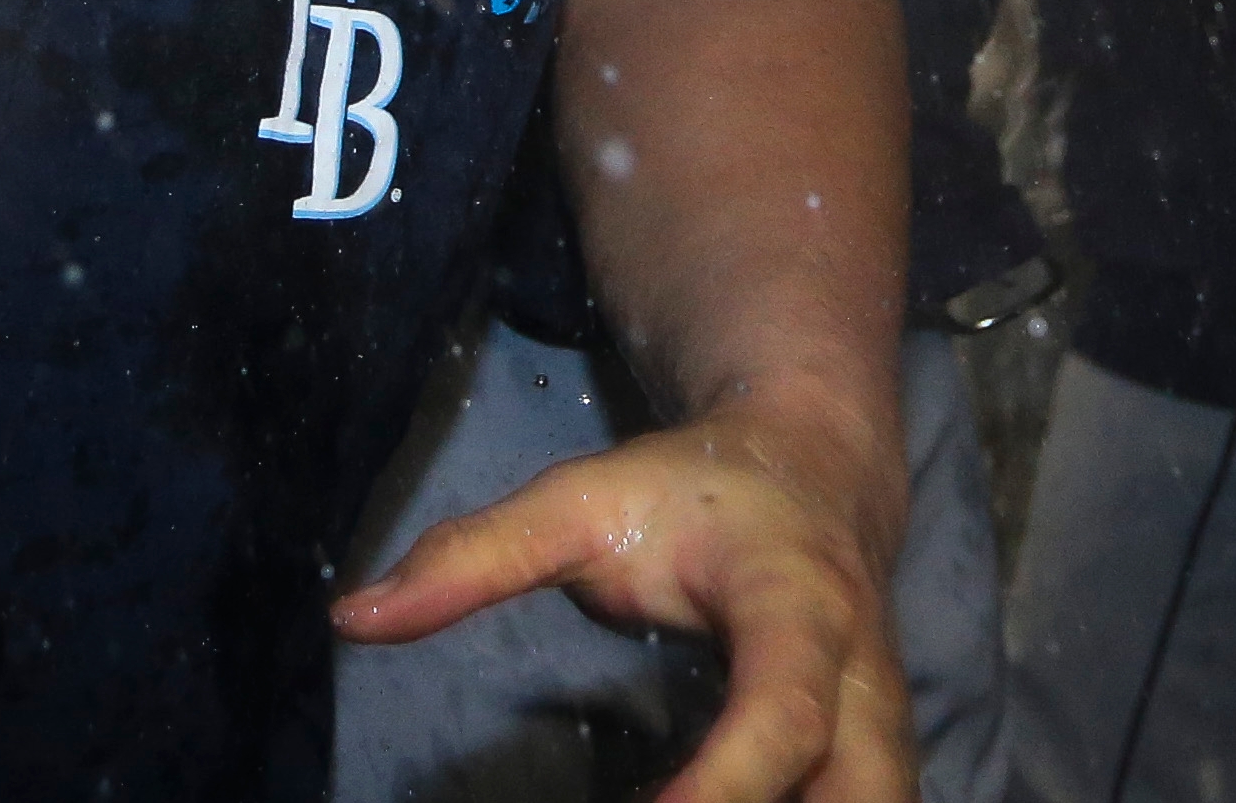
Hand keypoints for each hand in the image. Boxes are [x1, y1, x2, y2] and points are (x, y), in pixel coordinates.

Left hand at [337, 385, 912, 802]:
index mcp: (799, 604)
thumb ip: (475, 557)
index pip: (783, 710)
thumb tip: (354, 618)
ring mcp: (882, 726)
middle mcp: (863, 677)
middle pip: (868, 790)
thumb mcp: (581, 501)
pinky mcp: (874, 761)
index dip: (727, 784)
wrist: (815, 466)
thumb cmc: (692, 489)